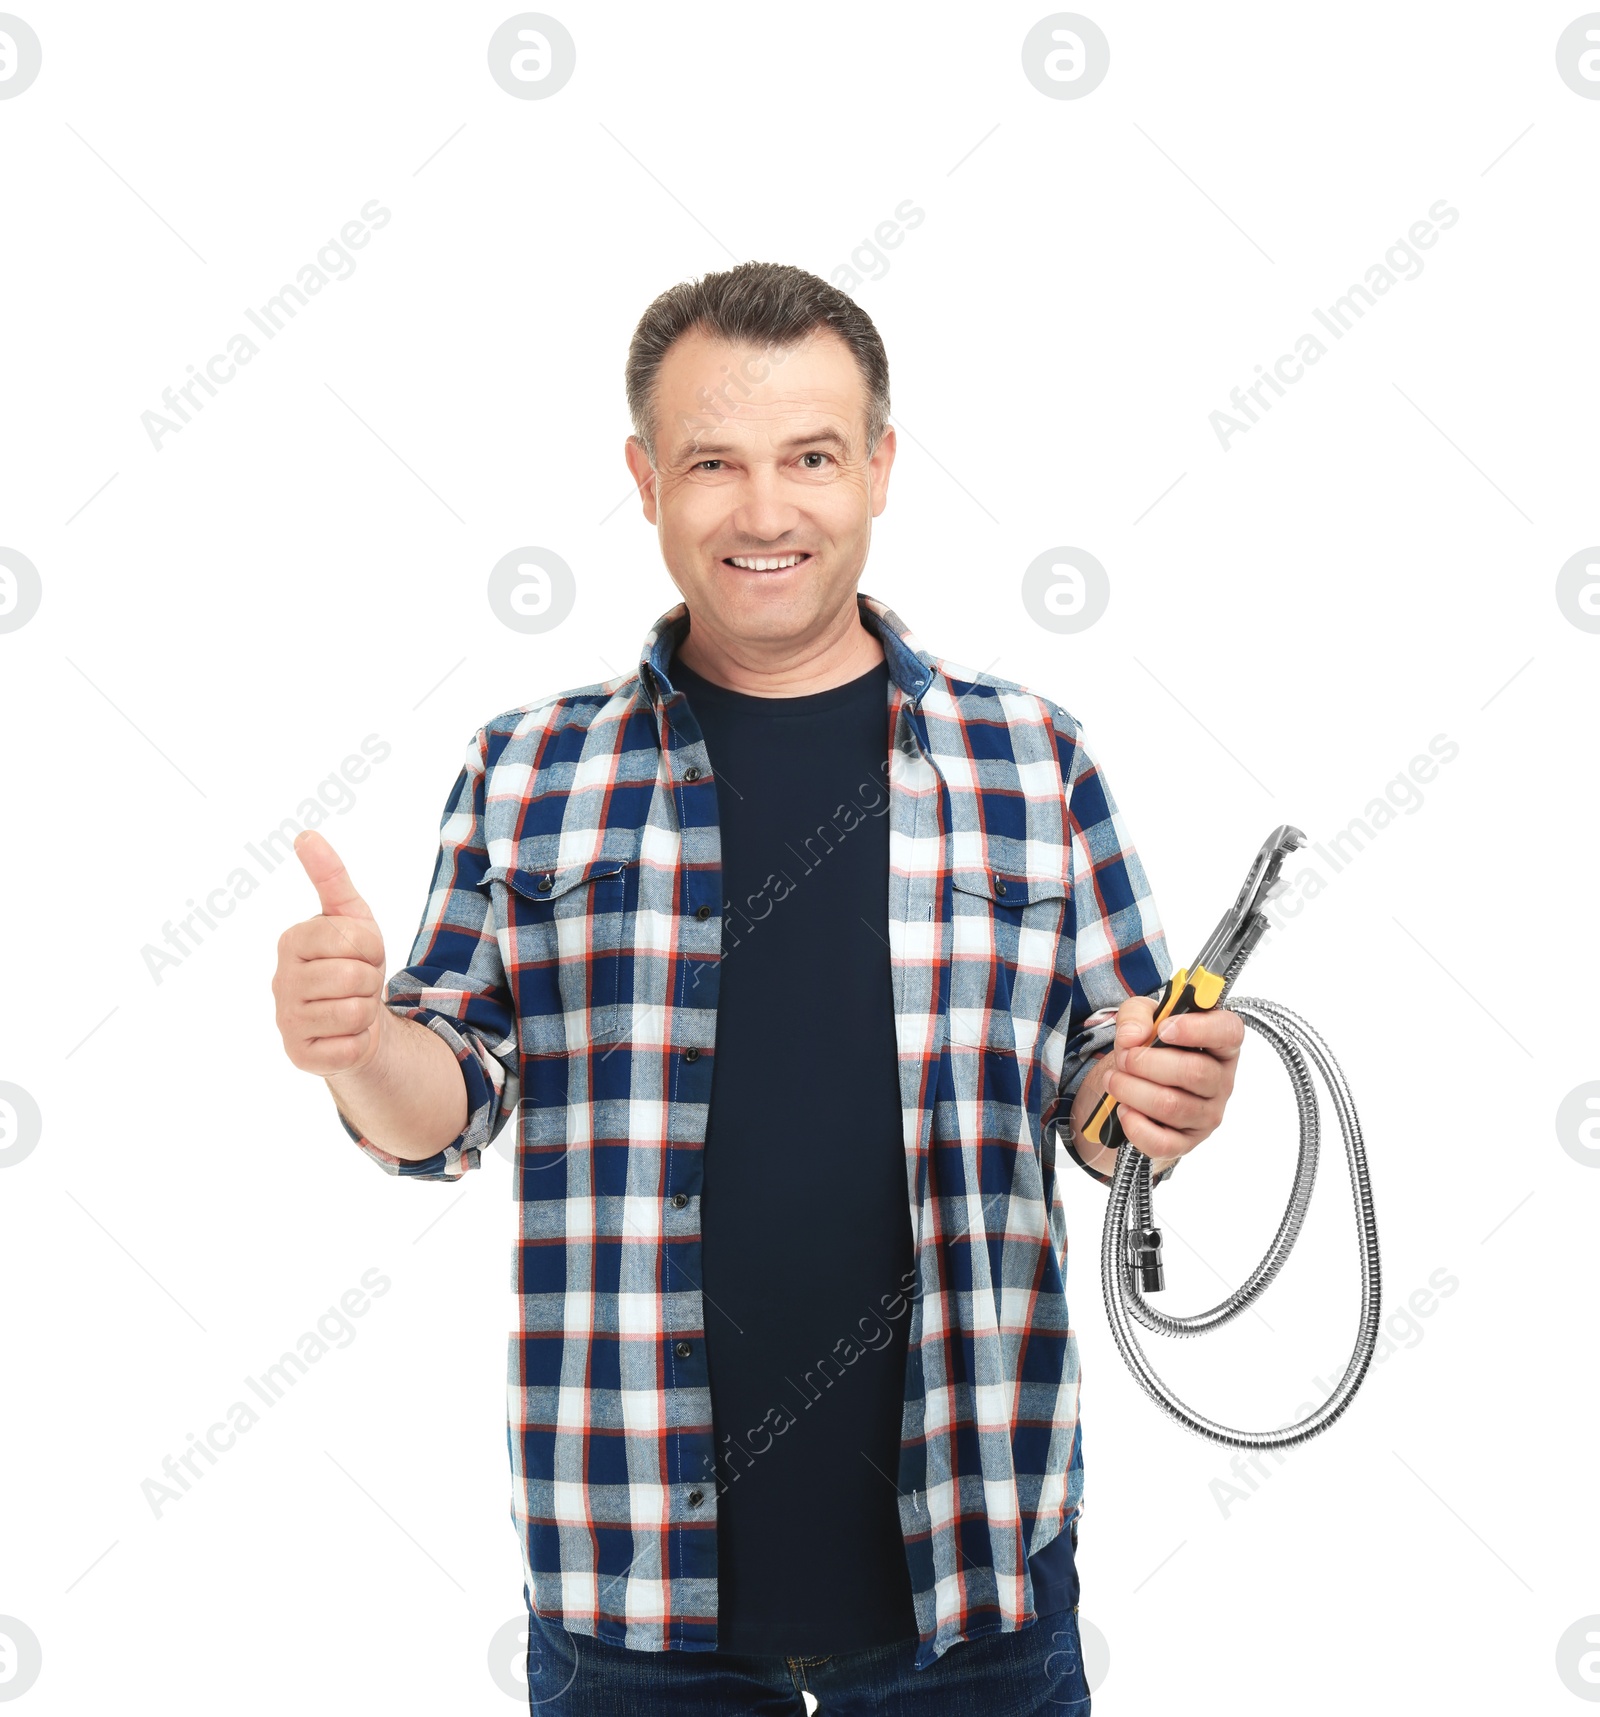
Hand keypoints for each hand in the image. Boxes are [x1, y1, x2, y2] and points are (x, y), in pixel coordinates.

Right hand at [272, 831, 388, 1077]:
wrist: (357, 1018)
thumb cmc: (353, 962)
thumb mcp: (351, 917)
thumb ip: (331, 876)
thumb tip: (306, 835)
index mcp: (291, 941)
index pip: (352, 938)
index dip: (371, 946)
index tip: (361, 952)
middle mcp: (280, 981)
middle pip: (354, 977)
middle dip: (370, 980)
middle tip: (358, 983)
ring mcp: (286, 1021)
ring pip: (354, 1014)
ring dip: (367, 1011)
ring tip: (352, 1006)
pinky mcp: (300, 1055)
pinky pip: (350, 1048)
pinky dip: (360, 1042)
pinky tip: (346, 1035)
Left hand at [1103, 992, 1245, 1169]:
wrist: (1137, 1086)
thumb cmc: (1149, 1048)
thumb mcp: (1140, 1018)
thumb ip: (1135, 1014)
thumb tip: (1133, 1037)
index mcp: (1220, 1044)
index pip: (1229, 1032)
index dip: (1198, 1029)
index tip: (1164, 1028)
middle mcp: (1221, 1081)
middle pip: (1194, 1072)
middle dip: (1147, 1062)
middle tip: (1123, 1058)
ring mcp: (1207, 1115)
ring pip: (1171, 1105)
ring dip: (1132, 1090)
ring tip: (1114, 1080)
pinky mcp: (1186, 1142)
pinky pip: (1162, 1142)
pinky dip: (1135, 1125)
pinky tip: (1124, 1109)